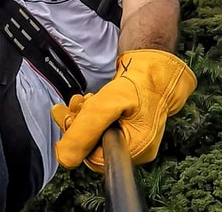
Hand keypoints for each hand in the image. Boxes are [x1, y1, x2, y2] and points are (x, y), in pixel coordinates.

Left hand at [51, 49, 195, 171]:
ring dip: (84, 117)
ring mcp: (133, 136)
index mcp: (137, 149)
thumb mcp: (110, 102)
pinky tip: (89, 100)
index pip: (96, 159)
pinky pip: (104, 125)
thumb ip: (86, 129)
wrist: (156, 63)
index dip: (79, 139)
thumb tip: (65, 158)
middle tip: (74, 103)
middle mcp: (137, 147)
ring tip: (81, 99)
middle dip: (80, 125)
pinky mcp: (128, 124)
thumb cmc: (141, 80)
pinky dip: (92, 113)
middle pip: (95, 147)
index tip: (71, 116)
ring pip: (97, 135)